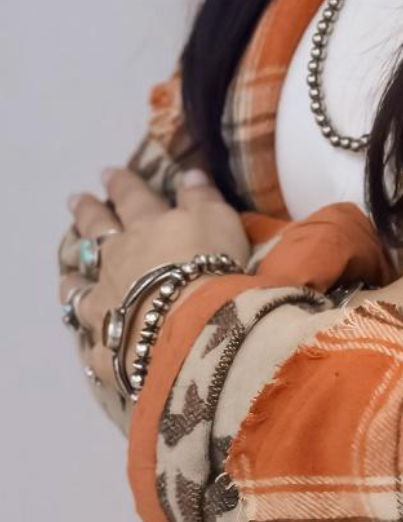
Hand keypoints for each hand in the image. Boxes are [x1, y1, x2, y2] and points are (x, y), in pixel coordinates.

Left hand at [58, 166, 250, 390]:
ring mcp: (106, 305)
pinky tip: (90, 339)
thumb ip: (201, 196)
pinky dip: (91, 337)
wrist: (194, 329)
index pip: (132, 197)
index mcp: (145, 228)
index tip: (107, 172)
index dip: (122, 184)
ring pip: (80, 289)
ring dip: (73, 280)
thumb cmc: (210, 266)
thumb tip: (191, 172)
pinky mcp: (107, 349)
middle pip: (97, 234)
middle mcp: (117, 262)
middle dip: (86, 214)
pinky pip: (94, 342)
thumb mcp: (218, 219)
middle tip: (73, 200)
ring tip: (66, 277)